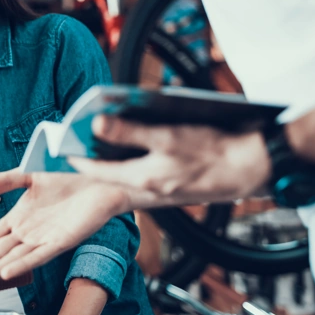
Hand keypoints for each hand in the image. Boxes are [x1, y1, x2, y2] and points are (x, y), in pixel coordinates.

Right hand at [0, 170, 129, 289]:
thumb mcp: (31, 176)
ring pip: (13, 259)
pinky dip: (22, 264)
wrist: (98, 182)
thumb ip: (6, 180)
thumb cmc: (68, 181)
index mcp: (19, 218)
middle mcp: (28, 232)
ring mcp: (44, 239)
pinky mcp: (61, 242)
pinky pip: (38, 256)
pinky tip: (7, 273)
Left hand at [69, 115, 270, 205]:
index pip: (95, 170)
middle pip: (108, 172)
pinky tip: (133, 141)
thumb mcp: (167, 136)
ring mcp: (161, 189)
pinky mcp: (173, 184)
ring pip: (126, 172)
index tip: (61, 142)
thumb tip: (96, 125)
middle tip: (74, 138)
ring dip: (113, 156)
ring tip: (98, 135)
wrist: (254, 167)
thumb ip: (130, 132)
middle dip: (91, 156)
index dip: (76, 156)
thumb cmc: (215, 151)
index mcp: (143, 180)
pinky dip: (134, 157)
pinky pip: (144, 171)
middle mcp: (149, 189)